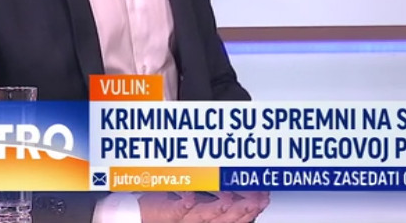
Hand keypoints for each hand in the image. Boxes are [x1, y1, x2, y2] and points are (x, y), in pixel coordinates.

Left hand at [139, 191, 269, 222]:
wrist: (141, 215)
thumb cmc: (170, 204)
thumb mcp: (199, 198)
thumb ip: (220, 194)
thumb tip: (240, 185)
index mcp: (210, 217)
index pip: (235, 215)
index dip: (251, 209)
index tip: (264, 197)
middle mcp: (199, 220)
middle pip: (224, 219)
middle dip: (242, 210)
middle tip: (257, 200)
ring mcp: (183, 219)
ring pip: (204, 216)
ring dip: (217, 209)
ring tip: (228, 201)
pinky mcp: (165, 214)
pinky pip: (175, 210)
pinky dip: (183, 205)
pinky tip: (189, 198)